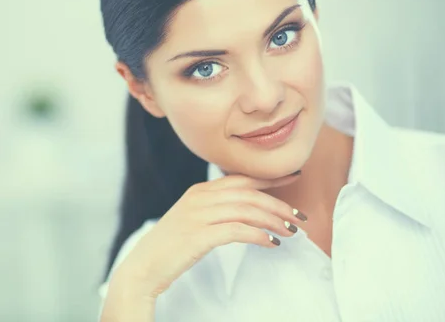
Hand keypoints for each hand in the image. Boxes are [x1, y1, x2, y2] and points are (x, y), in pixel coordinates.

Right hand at [111, 173, 305, 298]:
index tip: (294, 178)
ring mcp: (198, 215)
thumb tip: (247, 208)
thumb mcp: (193, 218)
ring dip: (274, 220)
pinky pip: (237, 230)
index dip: (270, 179)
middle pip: (249, 193)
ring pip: (247, 210)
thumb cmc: (172, 245)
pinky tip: (271, 243)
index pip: (241, 178)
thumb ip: (215, 208)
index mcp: (200, 190)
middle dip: (279, 203)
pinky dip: (258, 234)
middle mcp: (200, 197)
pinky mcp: (199, 235)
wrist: (144, 265)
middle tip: (300, 216)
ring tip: (291, 232)